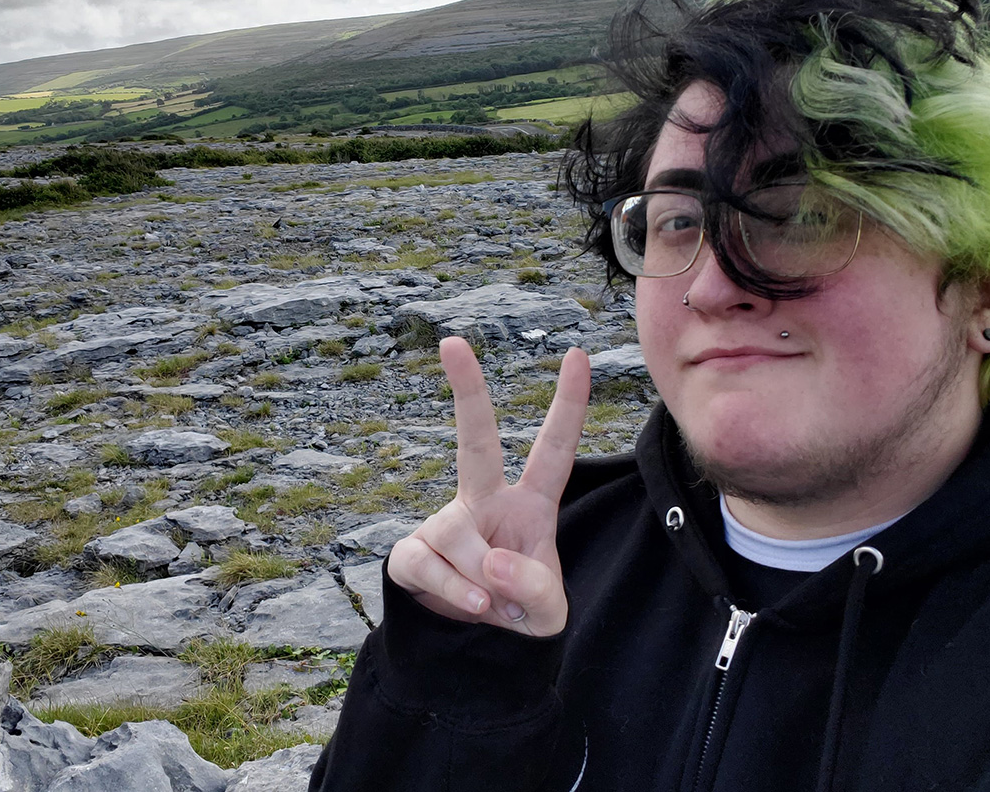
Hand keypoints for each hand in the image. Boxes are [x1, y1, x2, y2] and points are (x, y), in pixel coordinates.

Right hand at [387, 336, 589, 636]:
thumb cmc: (518, 611)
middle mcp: (485, 501)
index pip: (553, 450)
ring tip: (493, 604)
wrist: (471, 647)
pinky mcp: (413, 550)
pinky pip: (430, 564)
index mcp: (530, 505)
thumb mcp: (547, 614)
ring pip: (459, 535)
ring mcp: (446, 522)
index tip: (577, 355)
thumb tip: (492, 563)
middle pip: (475, 438)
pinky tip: (471, 607)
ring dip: (481, 580)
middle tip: (452, 342)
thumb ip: (536, 590)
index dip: (567, 405)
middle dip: (467, 390)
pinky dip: (455, 593)